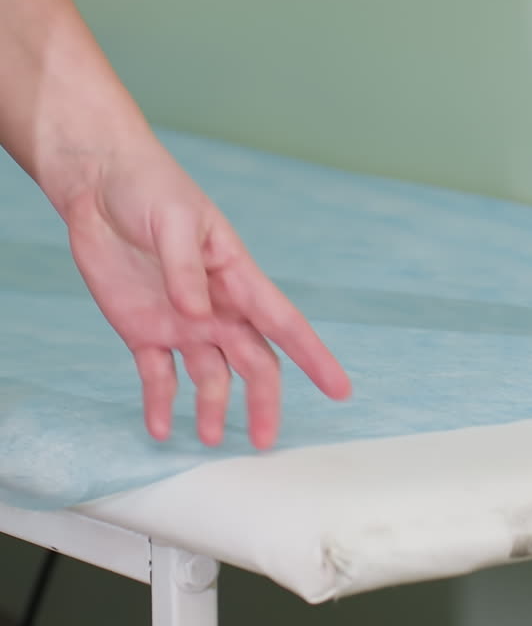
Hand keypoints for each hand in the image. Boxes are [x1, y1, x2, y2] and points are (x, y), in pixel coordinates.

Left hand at [62, 136, 351, 447]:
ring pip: (210, 375)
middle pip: (252, 361)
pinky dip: (160, 404)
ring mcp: (180, 320)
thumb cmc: (148, 186)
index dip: (312, 355)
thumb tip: (197, 314)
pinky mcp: (142, 329)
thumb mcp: (173, 218)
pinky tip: (160, 429)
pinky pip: (157, 375)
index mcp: (234, 273)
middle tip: (263, 442)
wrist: (99, 182)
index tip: (339, 389)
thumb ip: (185, 268)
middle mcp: (215, 305)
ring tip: (208, 440)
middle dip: (263, 401)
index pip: (282, 321)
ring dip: (212, 407)